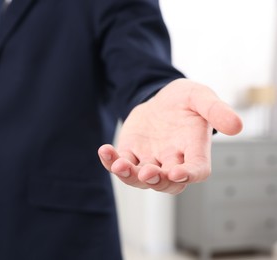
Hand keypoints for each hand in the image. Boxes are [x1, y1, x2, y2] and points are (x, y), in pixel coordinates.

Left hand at [98, 78, 242, 193]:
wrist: (160, 98)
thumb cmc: (185, 100)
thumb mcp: (201, 96)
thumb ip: (216, 110)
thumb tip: (236, 127)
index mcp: (194, 149)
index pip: (197, 170)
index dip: (189, 175)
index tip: (178, 172)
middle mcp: (172, 161)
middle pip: (167, 183)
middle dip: (157, 180)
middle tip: (148, 172)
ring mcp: (150, 160)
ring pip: (140, 179)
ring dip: (130, 176)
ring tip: (120, 165)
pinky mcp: (131, 154)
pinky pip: (120, 164)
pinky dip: (111, 161)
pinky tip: (104, 150)